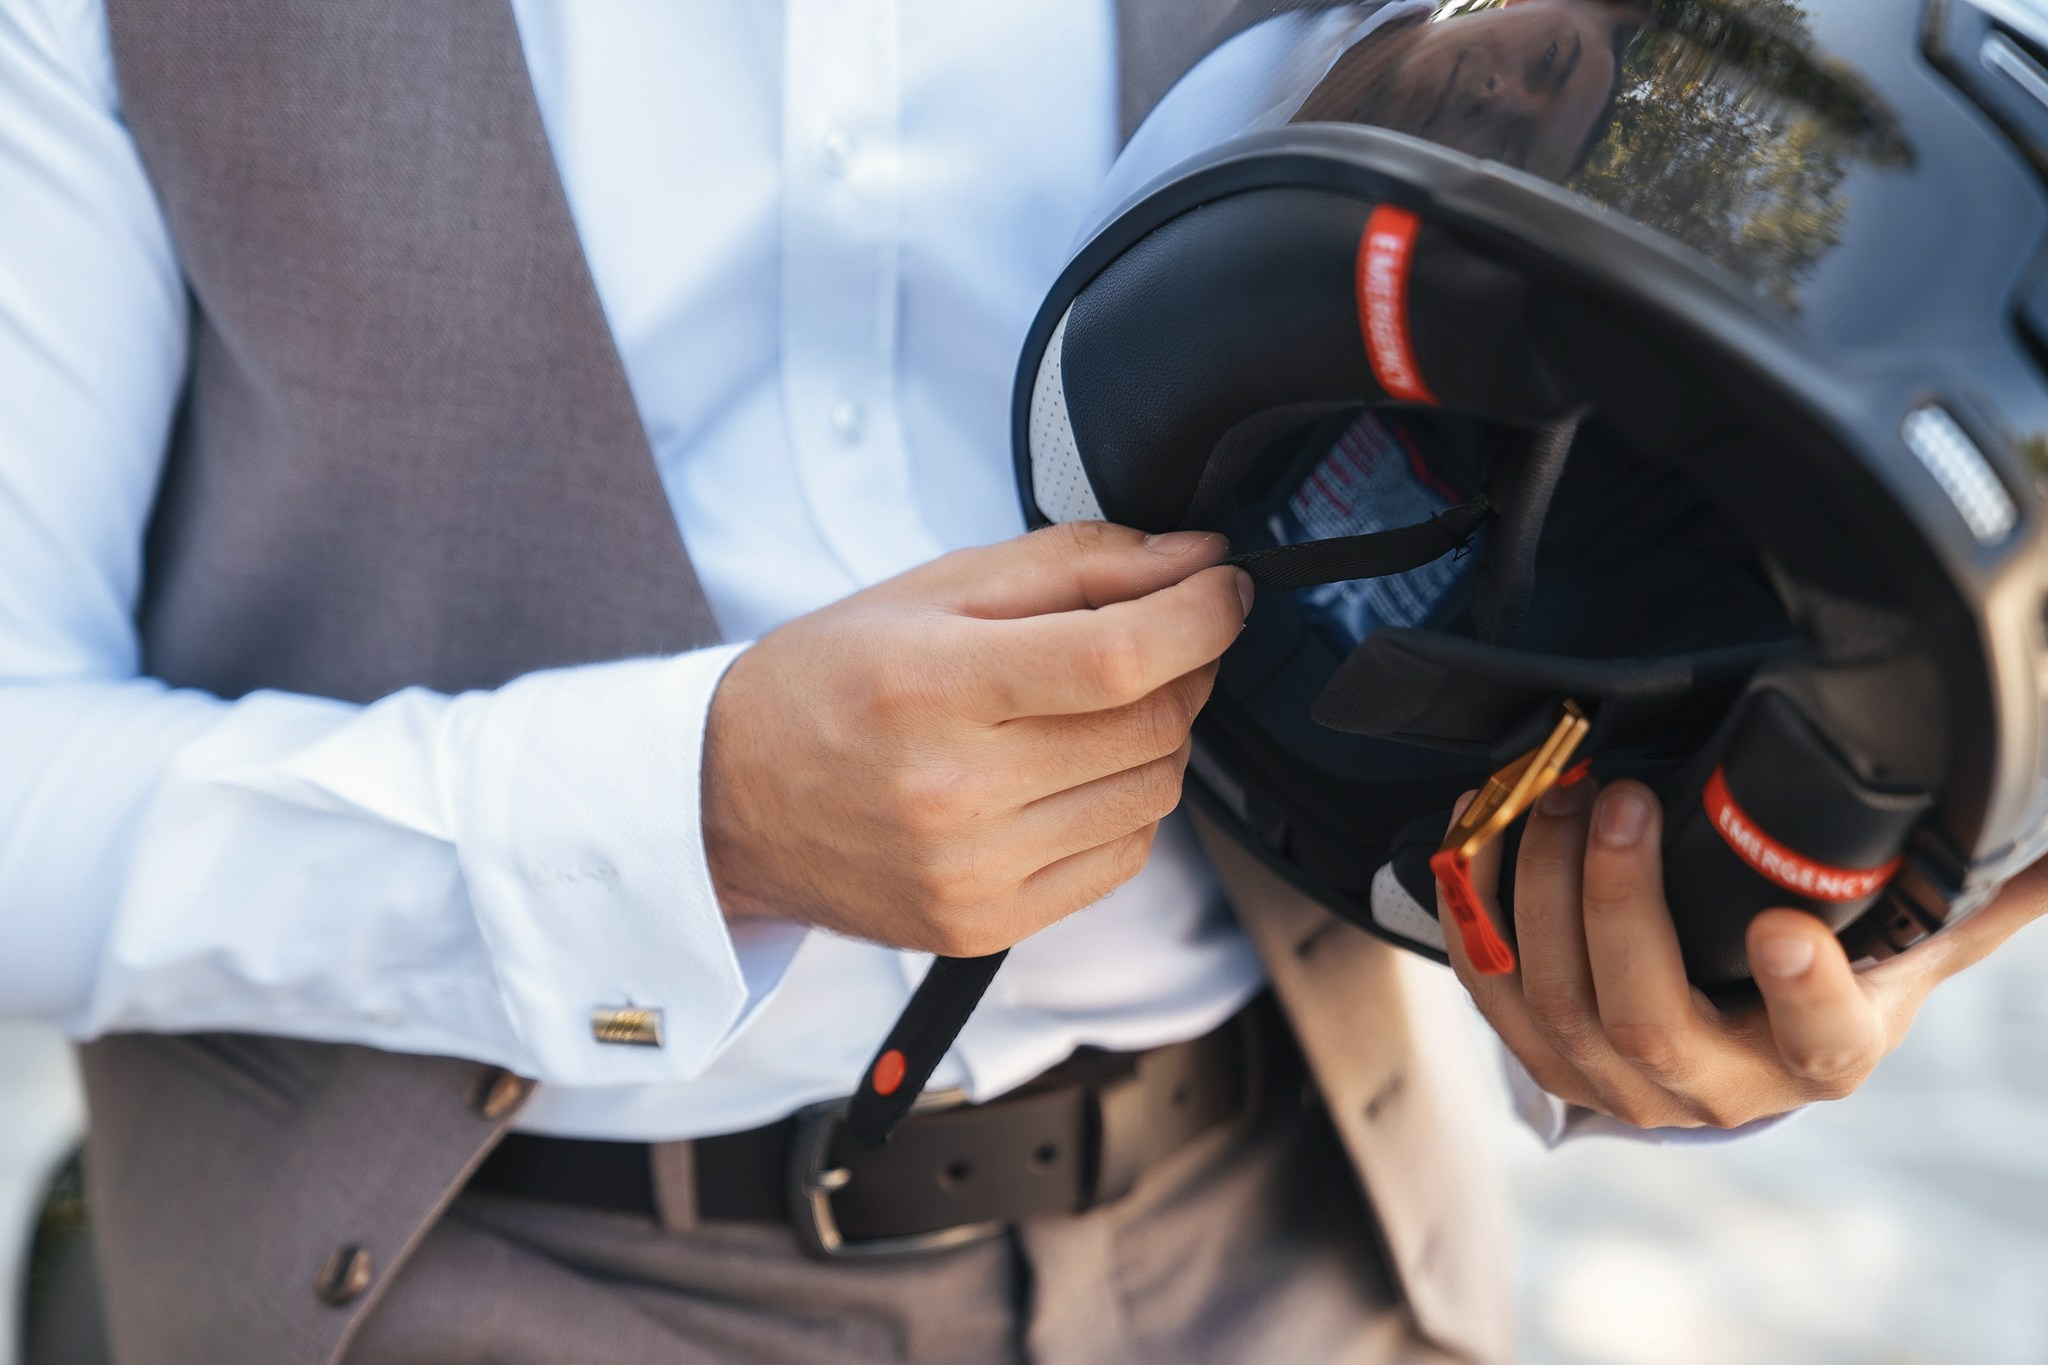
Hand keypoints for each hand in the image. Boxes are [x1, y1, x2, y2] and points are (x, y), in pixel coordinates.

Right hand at [702, 522, 1251, 956]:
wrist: (730, 802)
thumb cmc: (827, 684)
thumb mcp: (933, 589)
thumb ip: (1076, 565)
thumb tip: (1195, 559)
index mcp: (931, 689)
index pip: (1119, 657)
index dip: (1201, 615)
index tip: (1225, 587)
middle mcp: (952, 793)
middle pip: (1151, 724)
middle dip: (1187, 665)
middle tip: (1159, 636)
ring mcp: (973, 872)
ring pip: (1154, 793)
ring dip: (1160, 736)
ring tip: (1098, 707)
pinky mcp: (987, 926)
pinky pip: (1124, 858)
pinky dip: (1128, 803)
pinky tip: (1074, 772)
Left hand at [1443, 778, 2047, 1128]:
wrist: (1736, 1048)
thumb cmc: (1824, 981)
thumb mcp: (1904, 943)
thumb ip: (1971, 895)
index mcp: (1818, 1055)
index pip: (1819, 1038)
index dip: (1799, 989)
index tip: (1779, 923)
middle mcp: (1713, 1086)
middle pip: (1644, 1015)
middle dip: (1619, 900)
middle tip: (1616, 797)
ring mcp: (1616, 1082)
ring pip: (1554, 1003)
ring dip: (1539, 890)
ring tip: (1551, 793)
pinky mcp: (1541, 1054)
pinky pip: (1490, 987)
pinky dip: (1474, 903)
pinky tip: (1480, 825)